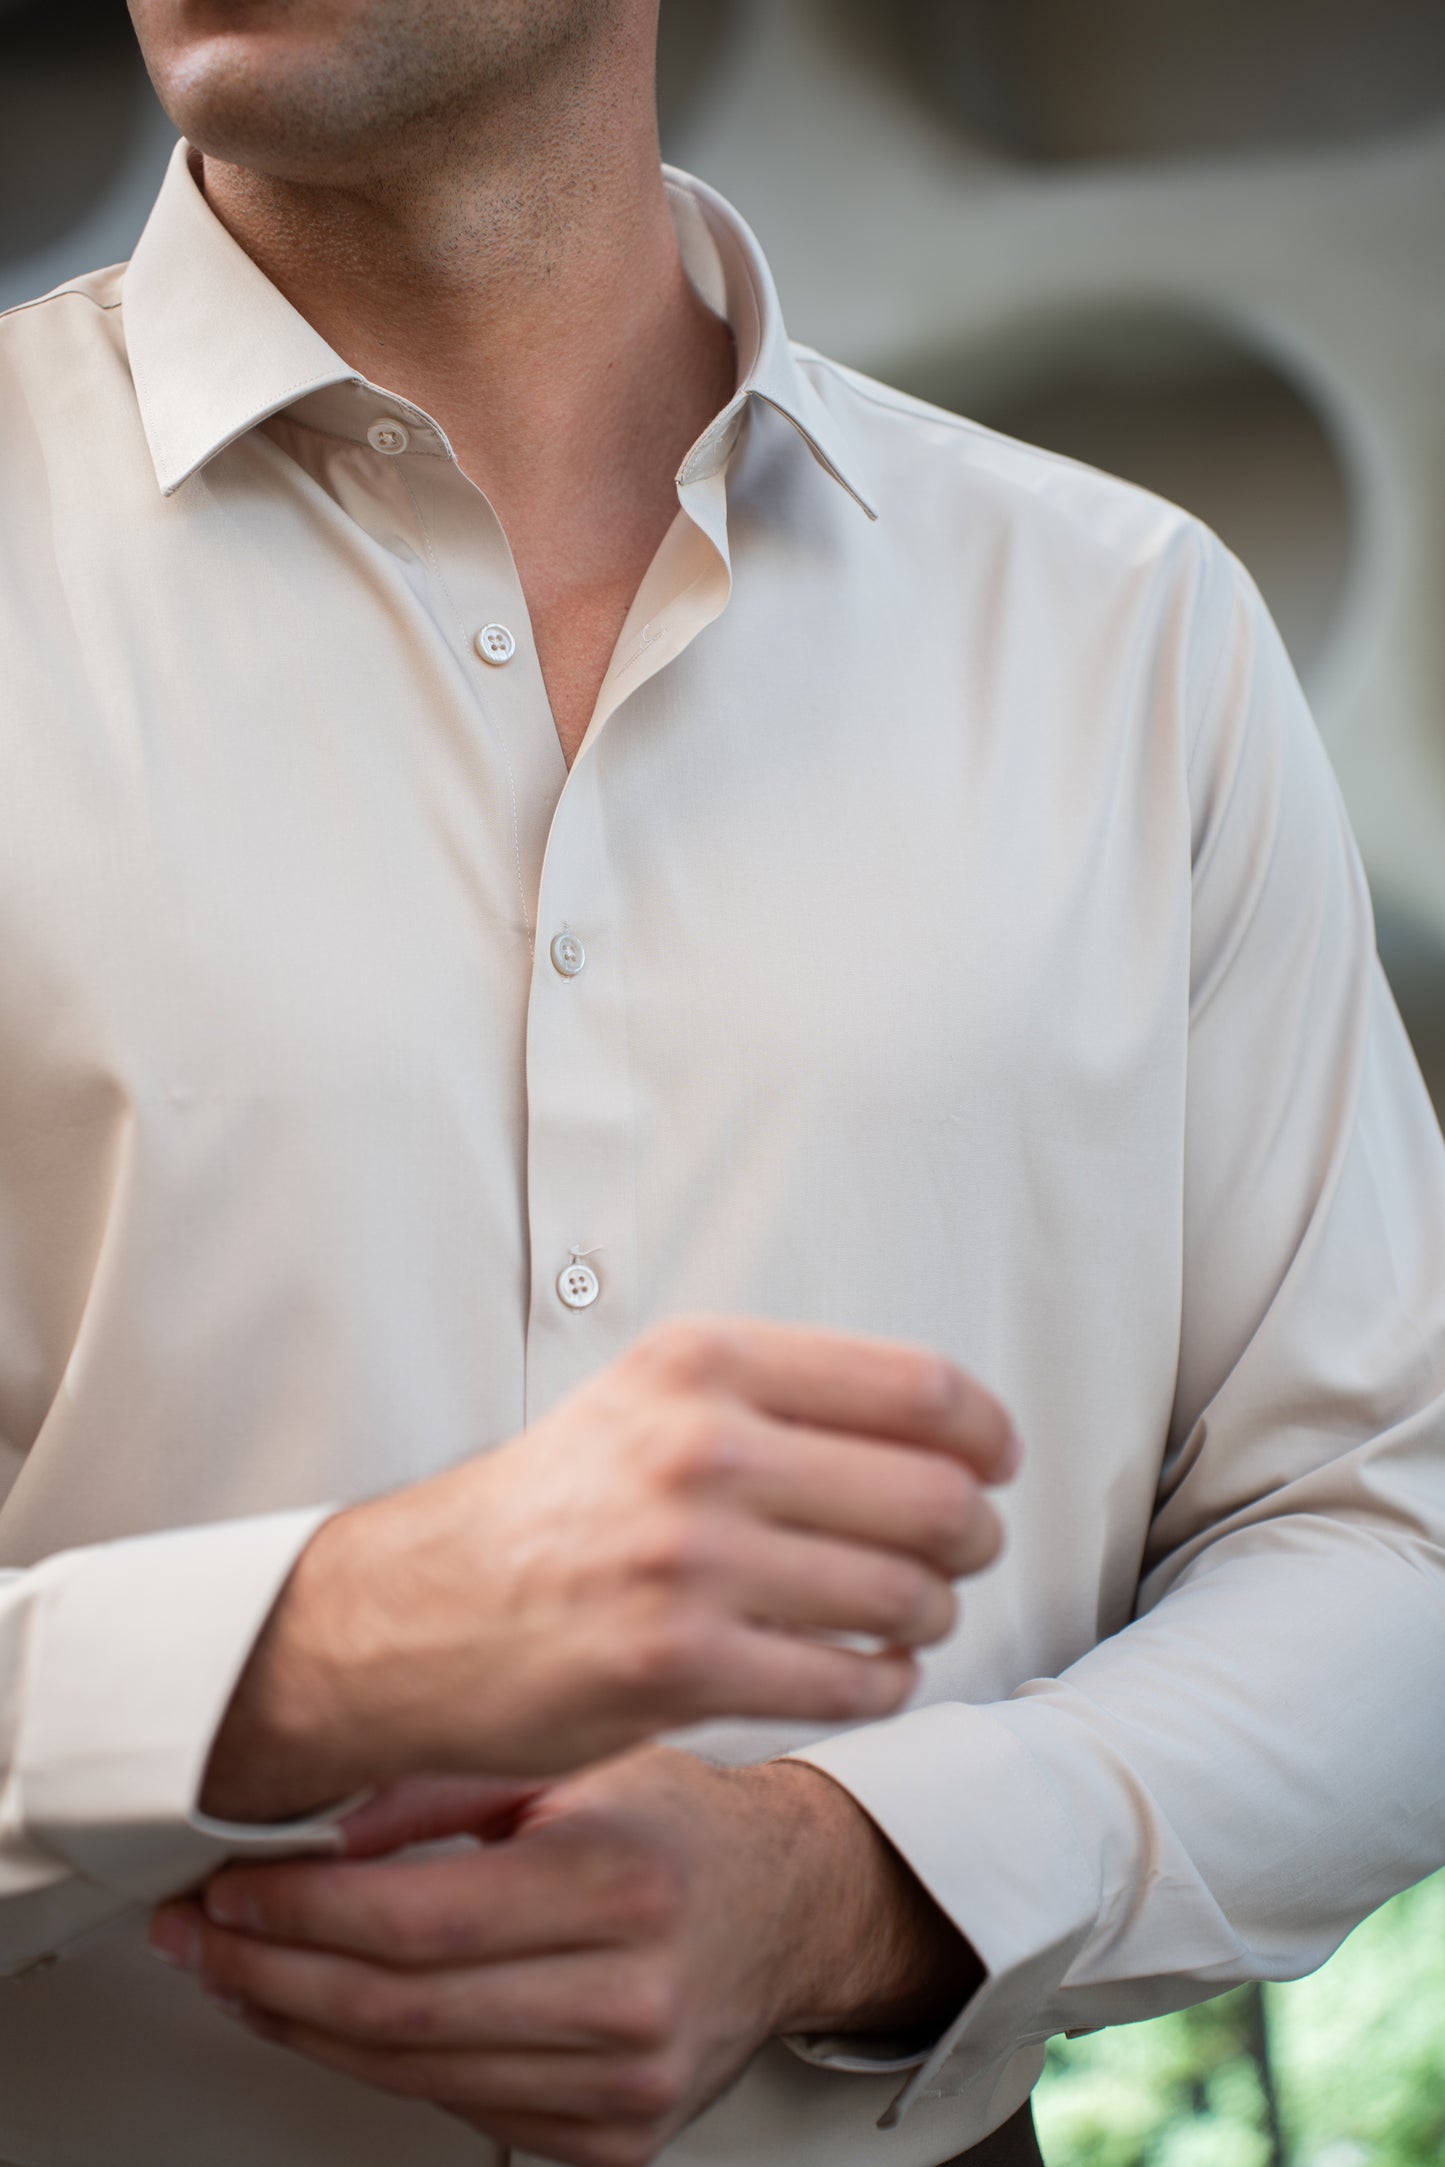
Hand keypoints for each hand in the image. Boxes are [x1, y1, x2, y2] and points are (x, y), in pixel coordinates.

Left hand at [155, 1748, 982, 2166]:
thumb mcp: (577, 1759)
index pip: (418, 1920)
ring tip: (243, 1974)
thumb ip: (446, 1784)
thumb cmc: (679, 1824)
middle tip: (205, 1936)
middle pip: (400, 2011)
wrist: (787, 1908)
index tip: (231, 1889)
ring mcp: (626, 2084)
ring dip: (303, 2026)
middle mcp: (631, 1996)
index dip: (300, 1912)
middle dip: (271, 1974)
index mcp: (622, 1882)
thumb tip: (312, 1816)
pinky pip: (459, 2112)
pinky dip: (376, 2067)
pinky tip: (330, 2018)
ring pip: (414, 2075)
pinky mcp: (614, 2140)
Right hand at [204, 1318, 1018, 1818]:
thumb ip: (785, 1396)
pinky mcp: (676, 1666)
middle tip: (963, 1554)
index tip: (993, 1464)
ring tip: (906, 1617)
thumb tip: (951, 1424)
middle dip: (974, 1537)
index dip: (986, 1435)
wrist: (417, 1611)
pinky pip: (855, 1683)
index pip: (920, 1388)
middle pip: (935, 1496)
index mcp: (703, 1362)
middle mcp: (698, 1447)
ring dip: (930, 1615)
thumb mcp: (654, 1399)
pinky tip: (867, 1672)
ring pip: (905, 1595)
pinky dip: (885, 1685)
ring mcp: (687, 1560)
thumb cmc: (557, 1505)